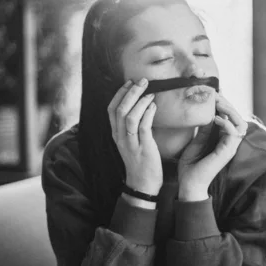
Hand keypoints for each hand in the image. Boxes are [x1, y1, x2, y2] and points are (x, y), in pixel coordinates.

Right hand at [107, 78, 162, 194]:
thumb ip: (134, 127)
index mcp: (116, 135)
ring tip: (150, 92)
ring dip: (140, 101)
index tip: (129, 82)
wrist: (143, 185)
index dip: (119, 93)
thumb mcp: (132, 143)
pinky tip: (153, 106)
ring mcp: (130, 143)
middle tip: (142, 81)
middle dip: (130, 92)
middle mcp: (120, 137)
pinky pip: (142, 127)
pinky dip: (148, 113)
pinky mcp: (143, 148)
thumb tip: (144, 107)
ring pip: (129, 116)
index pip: (111, 109)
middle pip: (119, 109)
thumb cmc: (141, 163)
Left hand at [178, 94, 247, 199]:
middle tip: (215, 95)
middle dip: (227, 104)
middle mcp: (229, 142)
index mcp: (222, 139)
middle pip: (237, 117)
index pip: (230, 117)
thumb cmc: (190, 165)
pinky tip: (216, 118)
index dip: (224, 104)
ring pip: (240, 123)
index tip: (213, 93)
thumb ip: (204, 129)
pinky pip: (234, 133)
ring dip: (230, 111)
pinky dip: (227, 123)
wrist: (188, 184)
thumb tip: (207, 113)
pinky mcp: (228, 152)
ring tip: (218, 104)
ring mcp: (230, 147)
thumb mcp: (196, 141)